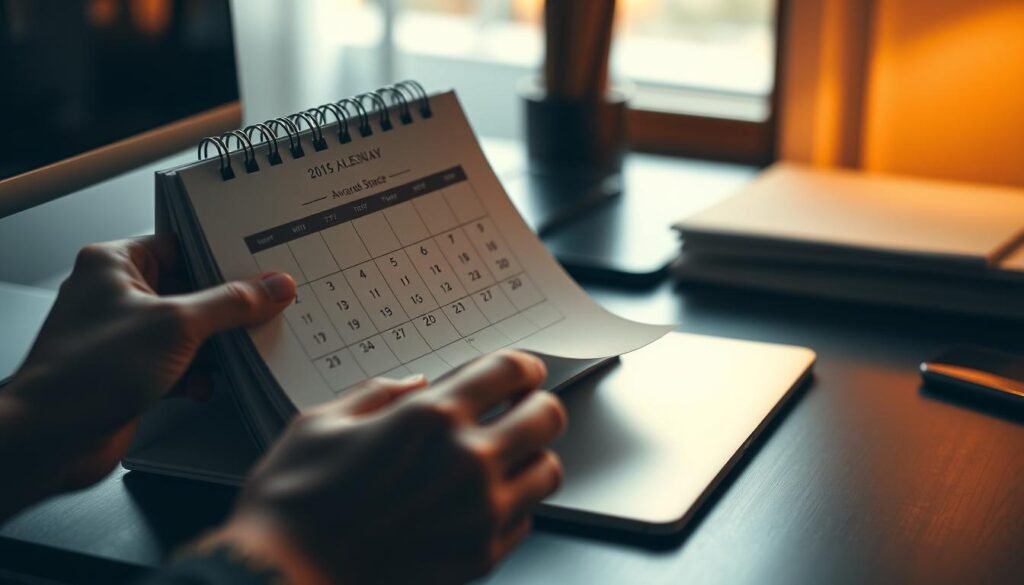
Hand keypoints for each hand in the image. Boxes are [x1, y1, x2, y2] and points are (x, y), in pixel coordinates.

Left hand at [0, 236, 294, 516]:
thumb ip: (231, 304)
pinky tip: (203, 384)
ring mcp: (123, 335)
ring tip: (235, 352)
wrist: (51, 438)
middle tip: (256, 313)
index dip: (221, 259)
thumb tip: (269, 288)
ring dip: (212, 346)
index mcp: (114, 264)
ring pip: (186, 330)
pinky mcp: (129, 371)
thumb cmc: (85, 372)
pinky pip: (176, 363)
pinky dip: (194, 373)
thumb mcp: (178, 325)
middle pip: (189, 290)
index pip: (181, 246)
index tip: (257, 271)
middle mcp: (115, 295)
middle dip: (223, 310)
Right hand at [194, 351, 565, 584]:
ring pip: (548, 470)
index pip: (508, 371)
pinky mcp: (479, 557)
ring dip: (532, 457)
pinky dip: (512, 507)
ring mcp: (479, 513)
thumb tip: (413, 386)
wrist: (282, 578)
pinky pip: (525, 520)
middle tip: (521, 410)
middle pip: (547, 416)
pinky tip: (480, 504)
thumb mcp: (321, 423)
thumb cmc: (293, 504)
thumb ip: (376, 395)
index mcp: (429, 419)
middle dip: (538, 406)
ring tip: (506, 459)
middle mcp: (466, 462)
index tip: (521, 372)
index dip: (522, 365)